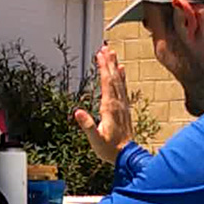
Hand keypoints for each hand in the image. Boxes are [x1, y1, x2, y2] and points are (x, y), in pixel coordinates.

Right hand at [74, 45, 132, 163]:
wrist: (126, 155)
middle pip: (114, 78)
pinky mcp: (124, 109)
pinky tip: (122, 71)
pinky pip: (123, 89)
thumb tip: (77, 112)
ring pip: (119, 81)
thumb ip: (87, 125)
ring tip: (112, 54)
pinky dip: (122, 78)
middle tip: (106, 48)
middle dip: (109, 62)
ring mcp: (122, 105)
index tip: (100, 54)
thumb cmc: (109, 149)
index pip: (107, 83)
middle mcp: (117, 104)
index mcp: (109, 108)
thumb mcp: (95, 139)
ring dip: (115, 67)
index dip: (103, 68)